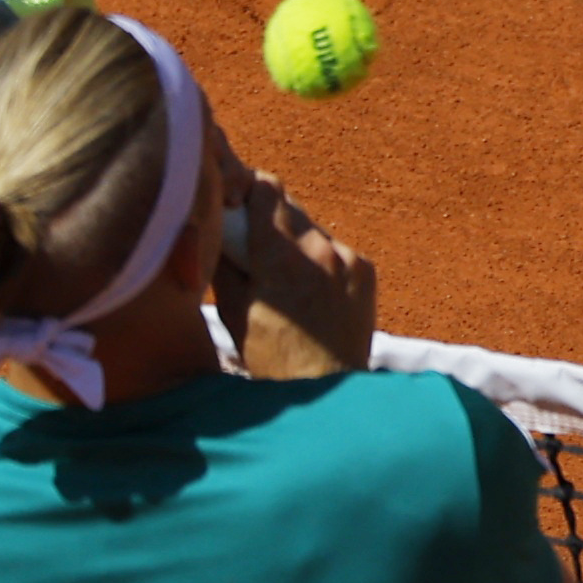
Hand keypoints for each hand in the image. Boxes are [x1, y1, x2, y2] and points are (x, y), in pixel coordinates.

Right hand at [219, 168, 378, 379]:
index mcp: (281, 256)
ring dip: (294, 240)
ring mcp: (349, 259)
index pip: (266, 189)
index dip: (246, 191)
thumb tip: (216, 223)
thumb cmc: (269, 359)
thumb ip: (225, 258)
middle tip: (250, 242)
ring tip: (280, 276)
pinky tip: (308, 291)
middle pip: (288, 206)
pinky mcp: (367, 271)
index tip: (233, 203)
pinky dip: (319, 260)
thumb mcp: (232, 309)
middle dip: (267, 217)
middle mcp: (320, 250)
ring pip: (312, 228)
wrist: (325, 393)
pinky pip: (335, 250)